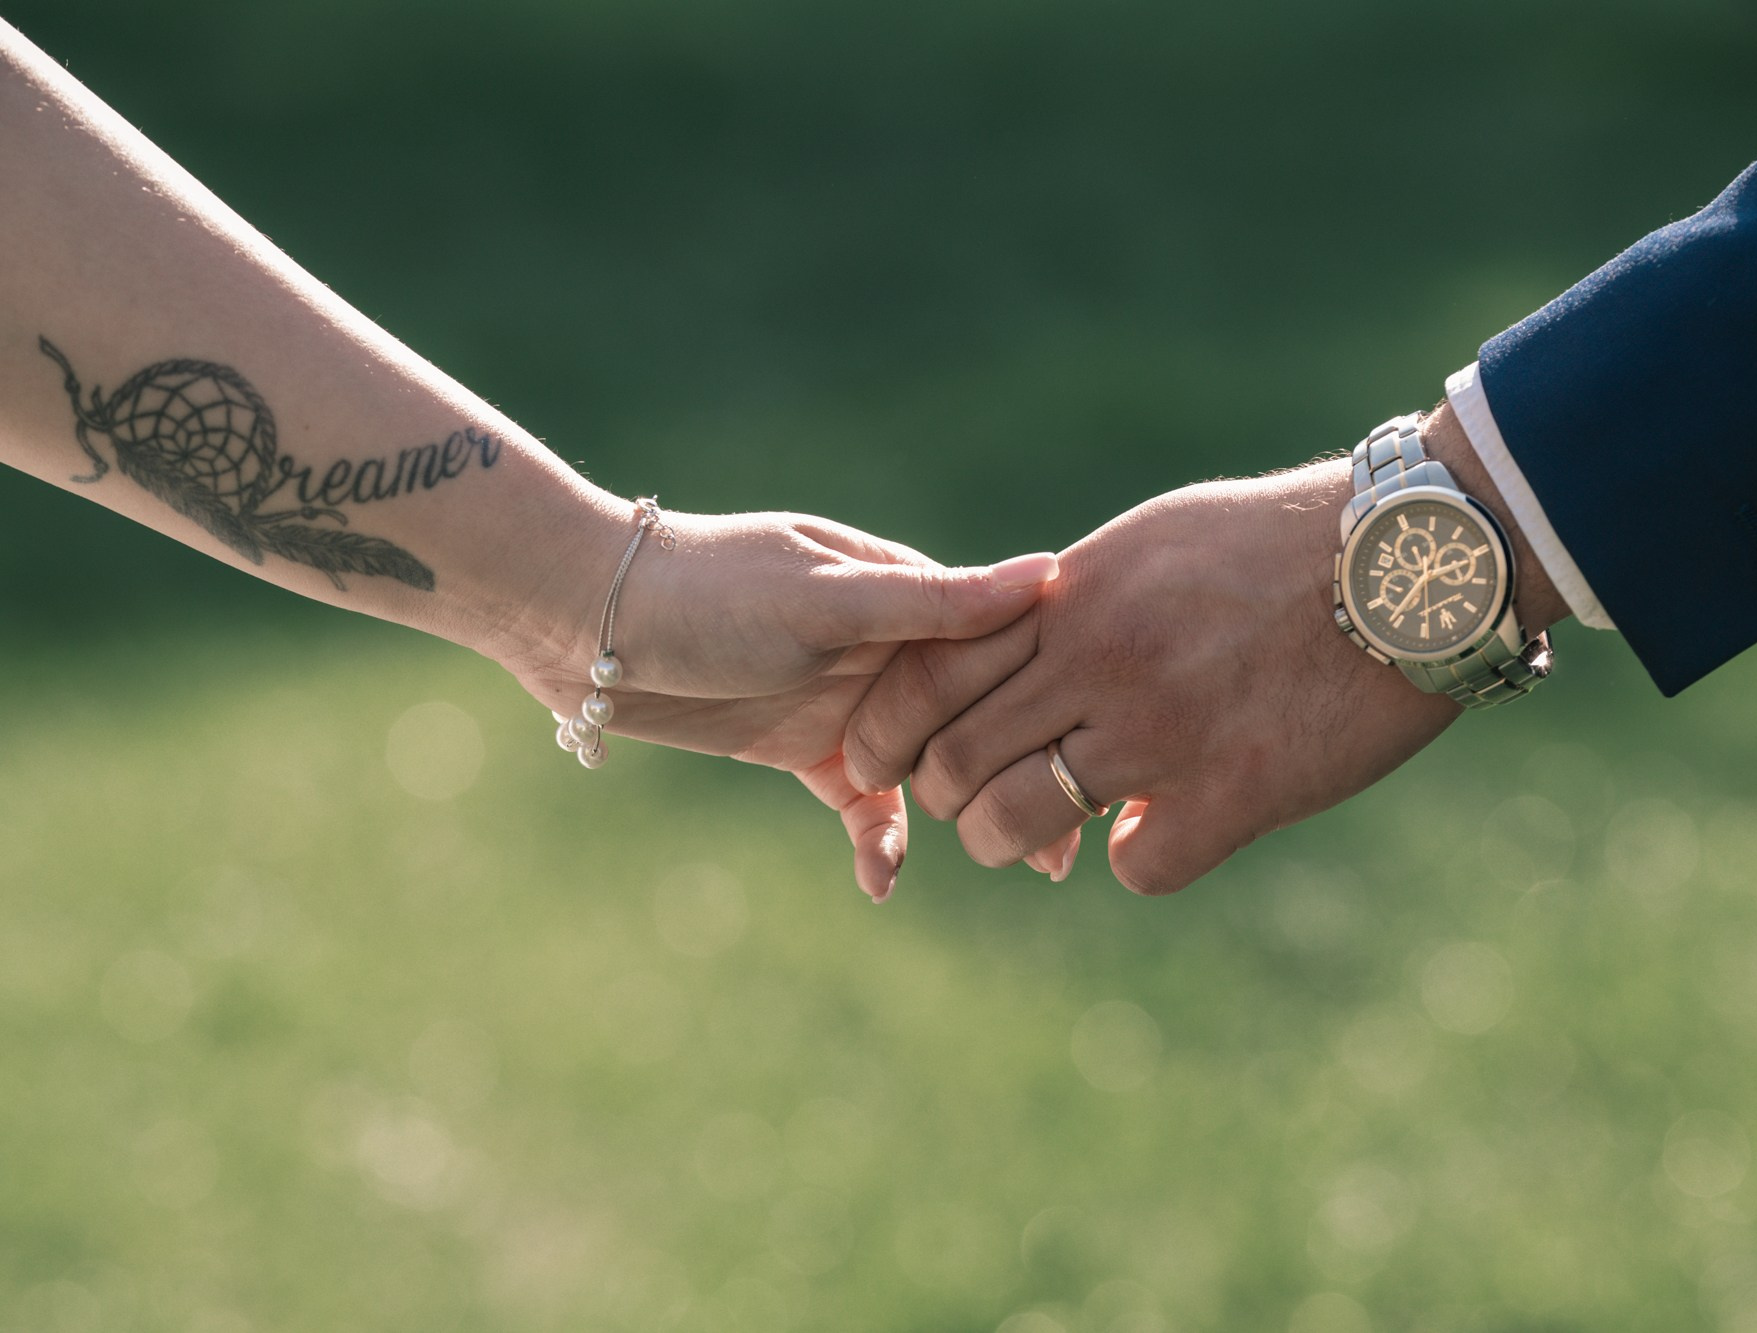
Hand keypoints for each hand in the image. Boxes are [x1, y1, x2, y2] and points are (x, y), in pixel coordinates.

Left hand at [504, 502, 1057, 900]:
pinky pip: (861, 804)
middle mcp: (888, 647)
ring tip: (1016, 866)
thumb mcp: (825, 595)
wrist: (587, 620)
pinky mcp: (802, 747)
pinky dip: (879, 841)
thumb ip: (931, 602)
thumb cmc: (708, 588)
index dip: (1056, 700)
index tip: (1104, 755)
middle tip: (1066, 848)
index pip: (1004, 647)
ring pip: (929, 767)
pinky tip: (883, 882)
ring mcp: (848, 700)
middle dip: (1023, 775)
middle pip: (979, 717)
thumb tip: (1047, 575)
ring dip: (966, 812)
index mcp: (905, 594)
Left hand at [841, 406, 1566, 894]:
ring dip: (1015, 844)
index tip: (879, 761)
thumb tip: (1025, 642)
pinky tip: (1162, 832)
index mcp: (1071, 597)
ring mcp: (1162, 730)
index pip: (928, 673)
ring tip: (1040, 839)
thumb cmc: (1281, 542)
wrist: (1410, 561)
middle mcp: (1099, 661)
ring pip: (1020, 823)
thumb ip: (1076, 599)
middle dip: (948, 798)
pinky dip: (1139, 860)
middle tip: (974, 807)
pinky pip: (1136, 867)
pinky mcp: (1235, 792)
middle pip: (958, 760)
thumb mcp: (1154, 543)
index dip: (889, 730)